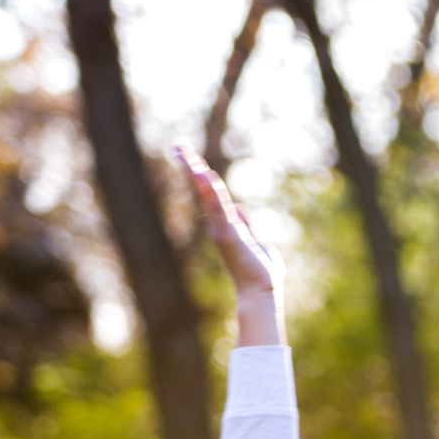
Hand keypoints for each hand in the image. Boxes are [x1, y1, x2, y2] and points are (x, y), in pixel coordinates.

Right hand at [177, 146, 281, 301]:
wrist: (260, 291)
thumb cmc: (260, 272)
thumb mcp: (256, 242)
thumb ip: (248, 225)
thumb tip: (240, 209)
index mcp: (227, 225)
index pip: (212, 195)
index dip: (202, 177)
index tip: (193, 160)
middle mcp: (219, 225)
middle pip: (204, 190)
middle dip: (192, 167)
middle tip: (178, 146)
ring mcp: (222, 229)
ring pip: (208, 196)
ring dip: (196, 174)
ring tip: (185, 153)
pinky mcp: (228, 235)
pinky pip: (220, 209)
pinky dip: (212, 192)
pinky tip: (205, 176)